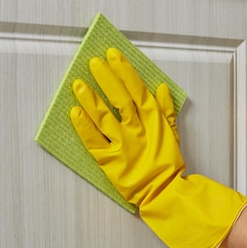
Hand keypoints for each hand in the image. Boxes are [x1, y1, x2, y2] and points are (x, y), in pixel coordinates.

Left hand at [70, 48, 182, 206]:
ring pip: (103, 117)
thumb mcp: (172, 134)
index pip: (137, 90)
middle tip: (93, 63)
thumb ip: (166, 110)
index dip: (124, 71)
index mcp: (153, 121)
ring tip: (77, 84)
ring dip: (90, 99)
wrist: (163, 192)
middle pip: (119, 99)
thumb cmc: (168, 164)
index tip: (112, 55)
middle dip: (106, 79)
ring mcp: (122, 145)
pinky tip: (74, 113)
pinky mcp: (109, 161)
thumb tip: (162, 87)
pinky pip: (93, 141)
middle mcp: (137, 130)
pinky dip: (83, 127)